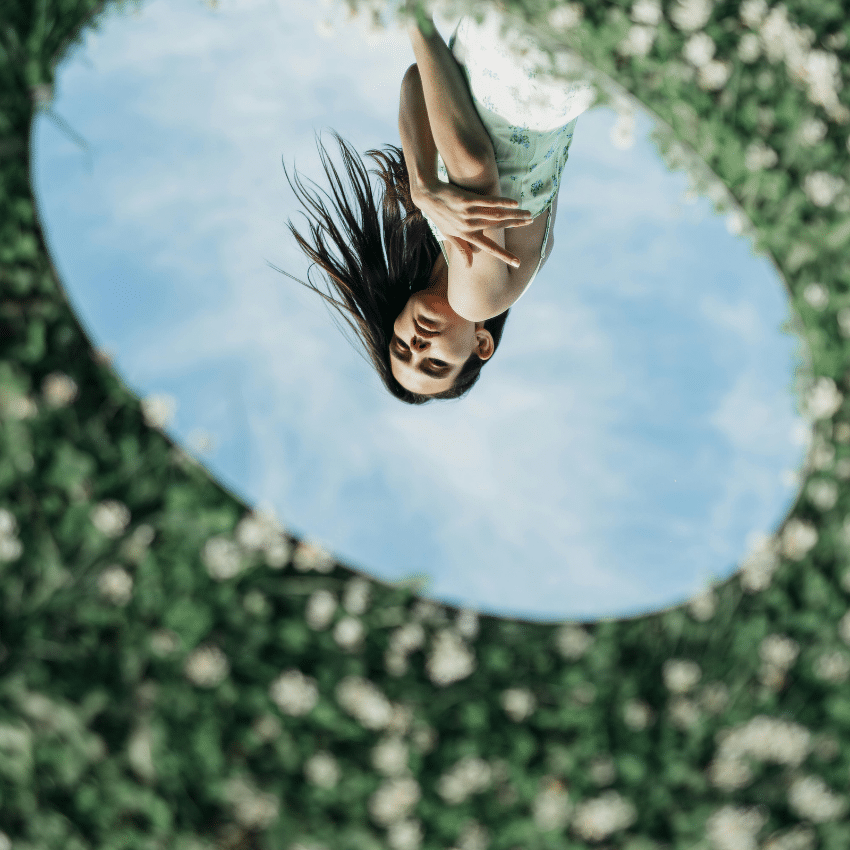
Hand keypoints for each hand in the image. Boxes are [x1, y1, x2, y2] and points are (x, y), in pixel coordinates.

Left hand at [413, 180, 532, 267]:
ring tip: (528, 215)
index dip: (503, 256)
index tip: (517, 263)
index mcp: (466, 236)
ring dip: (514, 215)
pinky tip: (514, 204)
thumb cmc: (438, 215)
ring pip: (496, 215)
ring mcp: (467, 213)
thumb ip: (462, 249)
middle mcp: (468, 226)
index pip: (489, 248)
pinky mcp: (466, 200)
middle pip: (497, 228)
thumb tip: (470, 266)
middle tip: (531, 224)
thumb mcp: (448, 234)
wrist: (427, 195)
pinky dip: (502, 203)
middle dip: (515, 226)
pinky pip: (488, 202)